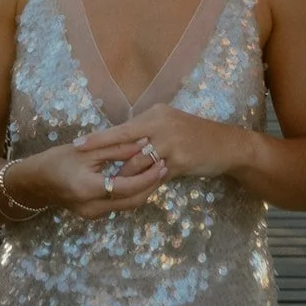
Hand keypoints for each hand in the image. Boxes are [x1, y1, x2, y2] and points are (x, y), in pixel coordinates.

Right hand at [9, 140, 166, 219]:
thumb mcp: (87, 150)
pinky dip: (132, 194)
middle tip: (164, 166)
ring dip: (143, 190)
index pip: (126, 187)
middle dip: (150, 186)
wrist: (35, 181)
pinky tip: (139, 178)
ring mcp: (93, 215)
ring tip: (156, 171)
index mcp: (89, 189)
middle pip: (131, 201)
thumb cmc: (58, 160)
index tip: (162, 163)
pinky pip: (119, 206)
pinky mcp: (93, 214)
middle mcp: (92, 207)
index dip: (147, 177)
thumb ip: (116, 149)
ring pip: (127, 206)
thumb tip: (144, 143)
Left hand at [75, 104, 239, 182]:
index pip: (122, 128)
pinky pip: (153, 175)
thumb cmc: (197, 136)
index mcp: (156, 115)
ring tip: (108, 184)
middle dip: (102, 154)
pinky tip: (134, 190)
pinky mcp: (180, 160)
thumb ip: (149, 134)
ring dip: (123, 176)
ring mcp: (171, 143)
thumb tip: (125, 146)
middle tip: (81, 163)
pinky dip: (143, 183)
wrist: (227, 145)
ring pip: (137, 162)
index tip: (78, 144)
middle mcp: (161, 125)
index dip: (99, 137)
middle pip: (124, 143)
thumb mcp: (172, 127)